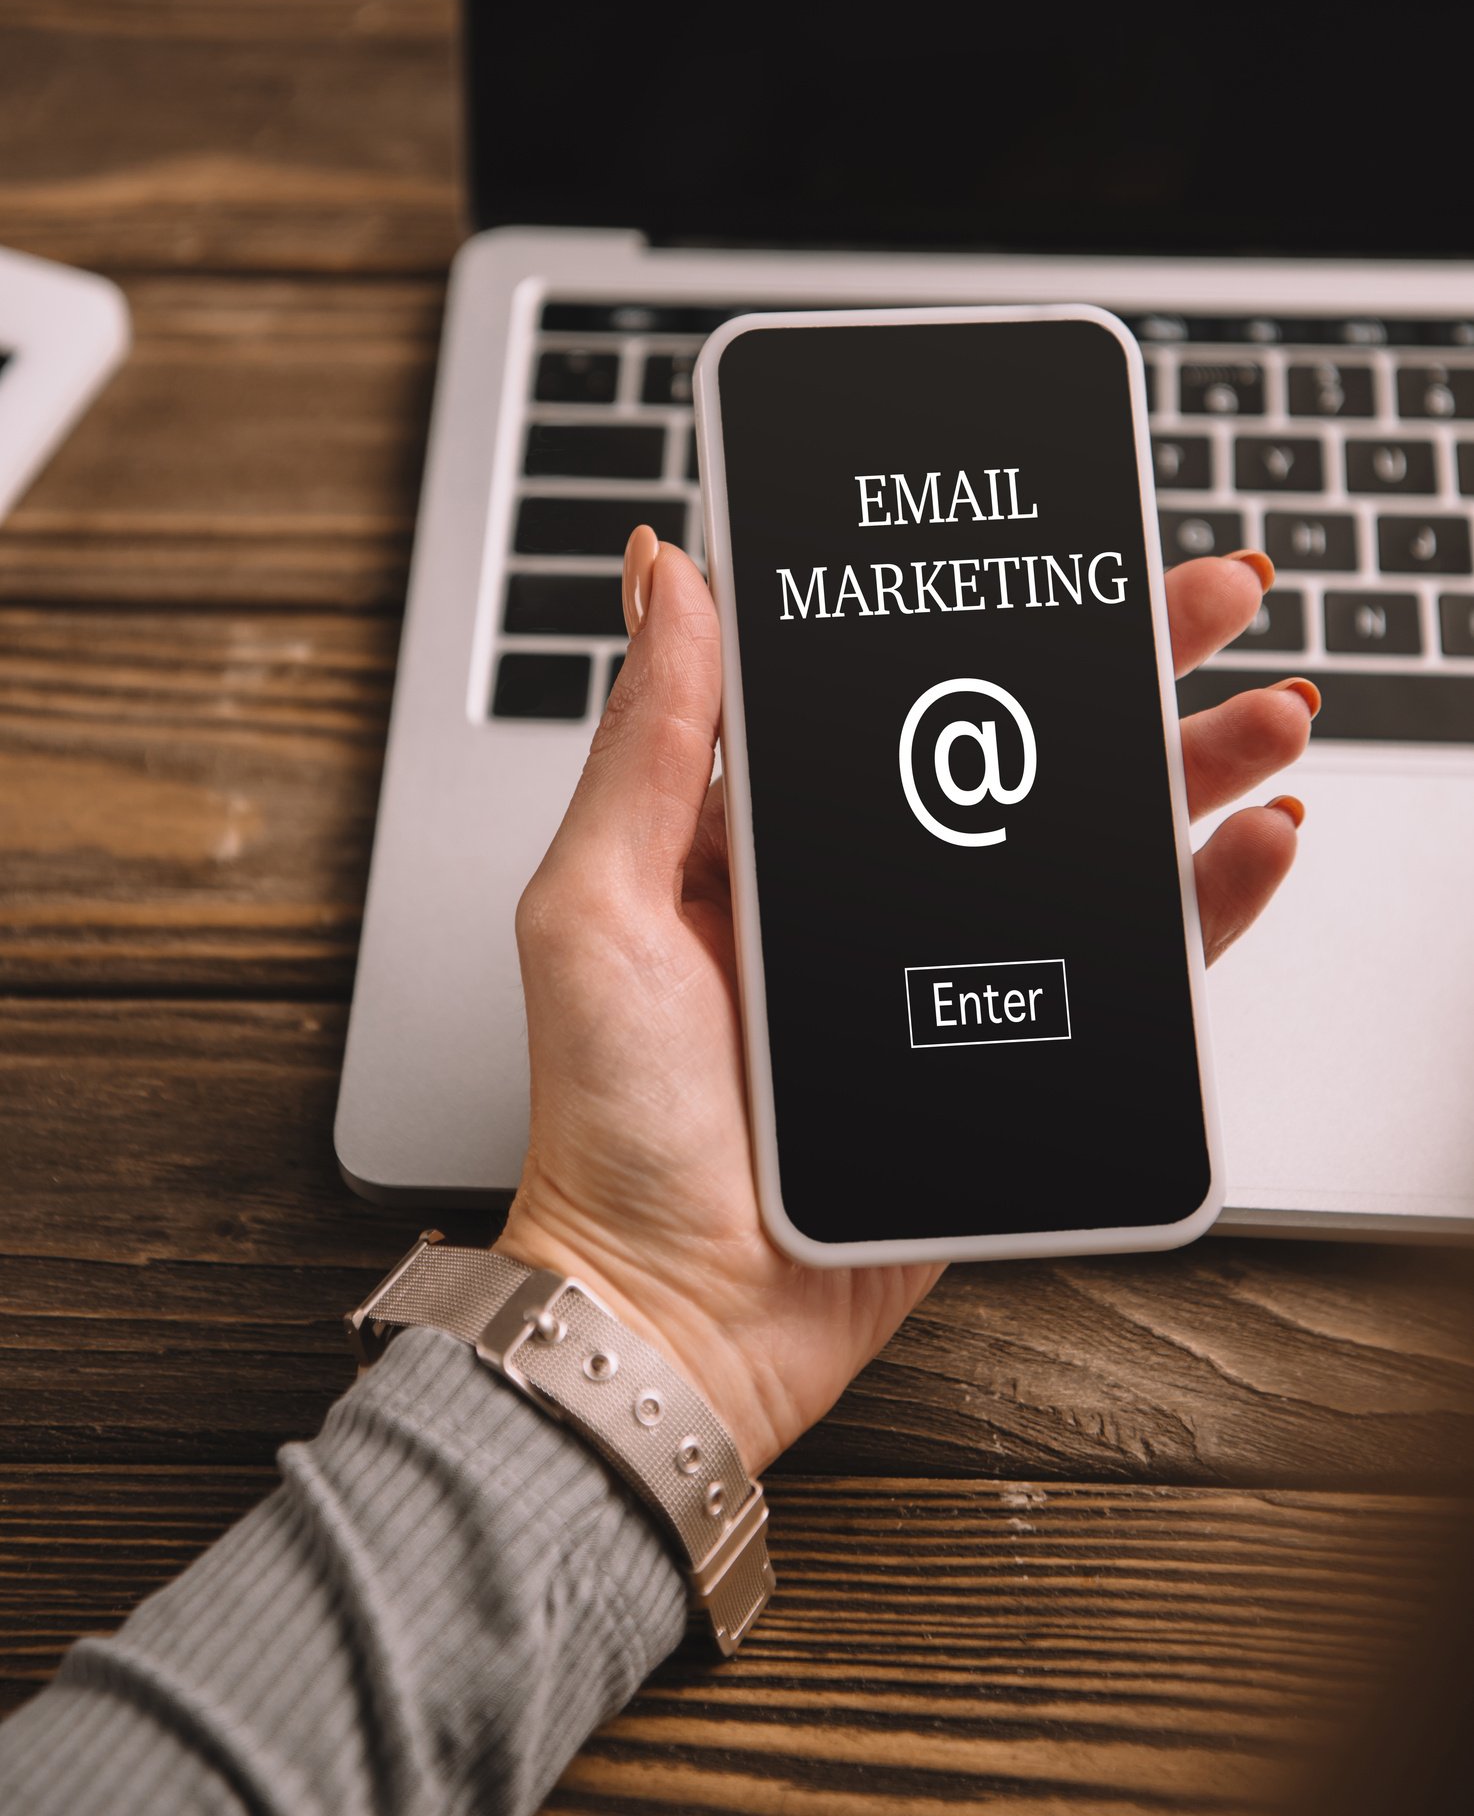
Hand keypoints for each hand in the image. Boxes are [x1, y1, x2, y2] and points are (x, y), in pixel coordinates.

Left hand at [498, 534, 1309, 1471]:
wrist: (677, 1313)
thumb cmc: (611, 1125)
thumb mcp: (594, 905)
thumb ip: (648, 742)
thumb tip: (667, 576)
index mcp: (763, 830)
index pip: (887, 687)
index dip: (975, 612)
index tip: (1047, 551)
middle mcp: (859, 882)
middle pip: (1013, 744)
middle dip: (1120, 664)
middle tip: (1208, 598)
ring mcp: (936, 963)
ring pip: (1086, 838)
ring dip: (1183, 768)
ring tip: (1261, 714)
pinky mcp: (998, 1042)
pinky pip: (1118, 961)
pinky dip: (1197, 903)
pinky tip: (1245, 847)